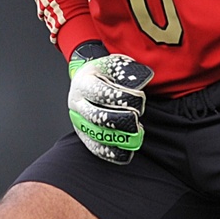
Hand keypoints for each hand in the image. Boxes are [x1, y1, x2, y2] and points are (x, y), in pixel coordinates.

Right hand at [68, 43, 153, 164]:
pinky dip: (113, 153)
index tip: (140, 98)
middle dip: (121, 120)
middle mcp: (77, 103)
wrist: (89, 78)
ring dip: (119, 137)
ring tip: (137, 133)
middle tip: (136, 118)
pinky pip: (96, 148)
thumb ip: (128, 72)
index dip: (122, 98)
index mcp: (84, 83)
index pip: (101, 93)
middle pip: (96, 116)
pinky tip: (128, 152)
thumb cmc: (105, 73)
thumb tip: (142, 80)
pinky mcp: (84, 134)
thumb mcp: (115, 65)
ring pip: (96, 134)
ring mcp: (78, 120)